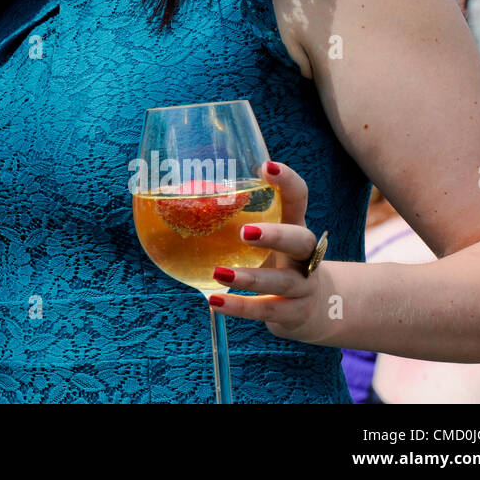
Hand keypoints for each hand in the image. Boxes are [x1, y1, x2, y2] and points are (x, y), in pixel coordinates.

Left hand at [206, 160, 332, 344]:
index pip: (298, 198)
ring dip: (249, 278)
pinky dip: (241, 307)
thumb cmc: (273, 258)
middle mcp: (304, 255)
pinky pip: (268, 310)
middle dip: (275, 235)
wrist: (311, 306)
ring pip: (282, 281)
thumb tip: (168, 194)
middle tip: (245, 231)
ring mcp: (304, 285)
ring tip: (218, 272)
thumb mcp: (261, 236)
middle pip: (301, 240)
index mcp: (293, 226)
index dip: (288, 182)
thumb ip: (229, 218)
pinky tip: (215, 301)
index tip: (267, 166)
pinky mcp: (295, 312)